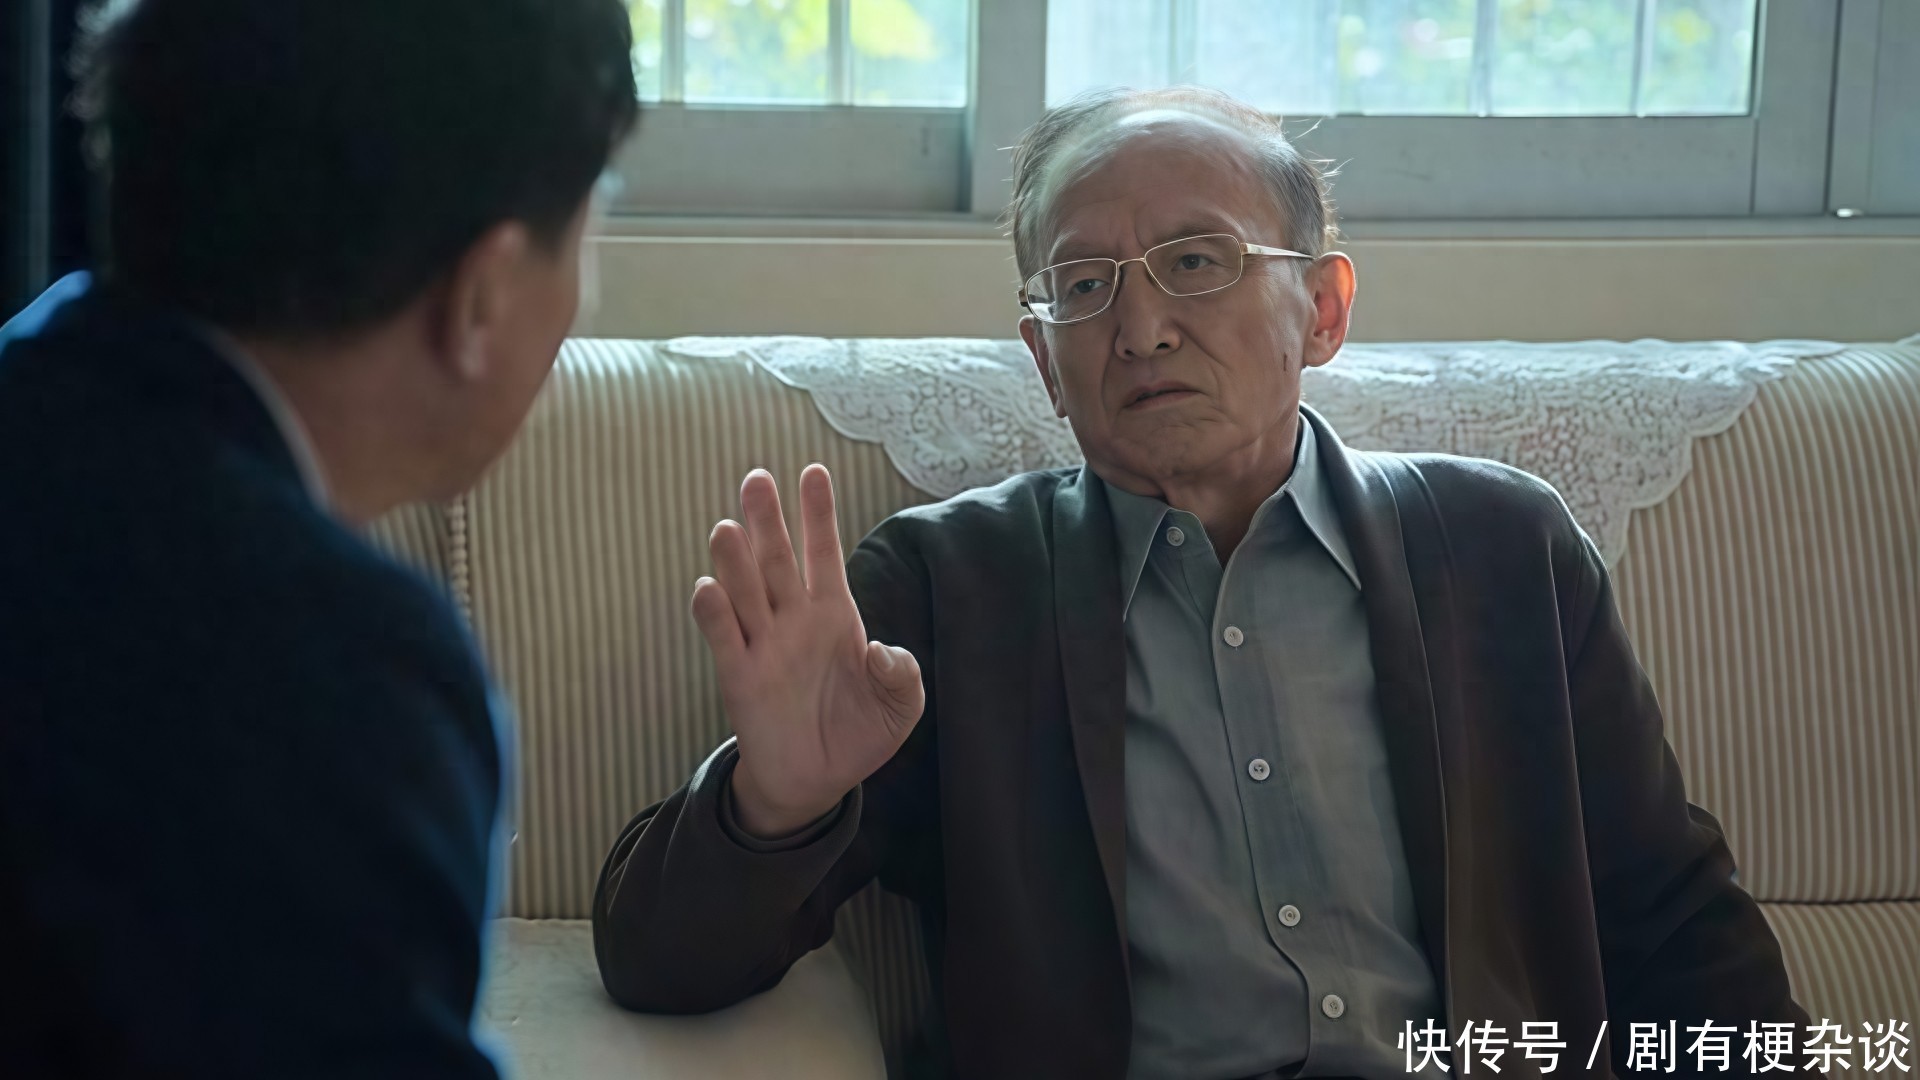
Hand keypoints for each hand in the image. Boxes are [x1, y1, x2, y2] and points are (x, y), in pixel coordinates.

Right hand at [691, 465, 925, 838]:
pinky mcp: (739, 676)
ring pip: (744, 590)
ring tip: (728, 527)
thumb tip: (881, 650)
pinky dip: (713, 612)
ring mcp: (763, 644)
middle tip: (756, 478)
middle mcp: (793, 620)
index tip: (813, 472)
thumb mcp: (900, 707)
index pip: (823, 553)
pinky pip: (723, 637)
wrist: (817, 782)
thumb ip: (901, 675)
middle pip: (776, 559)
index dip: (817, 514)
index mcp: (834, 615)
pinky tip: (708, 587)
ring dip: (734, 559)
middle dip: (767, 519)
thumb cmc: (859, 733)